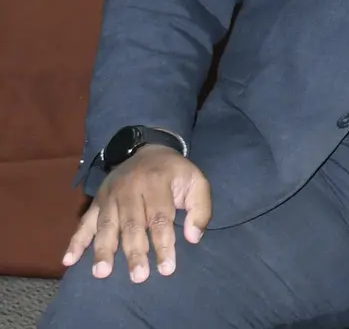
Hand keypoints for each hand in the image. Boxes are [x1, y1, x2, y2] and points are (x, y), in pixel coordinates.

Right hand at [63, 146, 210, 282]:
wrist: (147, 149)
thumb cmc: (174, 173)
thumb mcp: (196, 182)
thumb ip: (200, 209)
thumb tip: (192, 237)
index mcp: (157, 183)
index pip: (160, 219)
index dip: (164, 244)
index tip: (166, 269)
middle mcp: (130, 189)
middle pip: (132, 225)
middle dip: (134, 252)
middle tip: (138, 277)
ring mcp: (109, 196)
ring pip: (106, 226)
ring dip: (104, 250)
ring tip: (102, 273)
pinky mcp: (96, 201)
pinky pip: (84, 222)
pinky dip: (76, 241)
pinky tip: (69, 260)